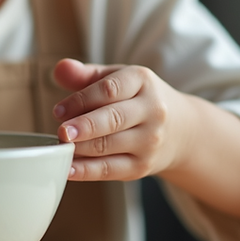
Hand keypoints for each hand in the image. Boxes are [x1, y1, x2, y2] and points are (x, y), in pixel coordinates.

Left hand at [52, 58, 193, 181]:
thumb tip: (59, 69)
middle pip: (113, 119)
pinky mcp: (142, 166)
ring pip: (109, 146)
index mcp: (142, 81)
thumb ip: (86, 75)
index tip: (58, 111)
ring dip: (81, 149)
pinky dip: (87, 171)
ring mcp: (149, 140)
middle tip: (62, 132)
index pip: (110, 89)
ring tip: (59, 148)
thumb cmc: (137, 100)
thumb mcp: (117, 79)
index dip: (81, 100)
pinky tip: (67, 169)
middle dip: (85, 127)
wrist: (182, 130)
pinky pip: (111, 169)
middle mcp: (151, 110)